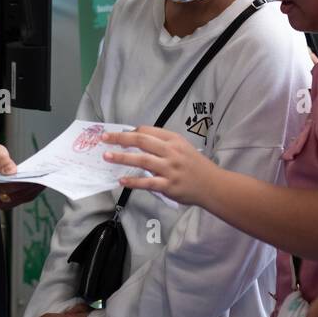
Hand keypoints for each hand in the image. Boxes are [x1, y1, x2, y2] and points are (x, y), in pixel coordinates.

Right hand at [0, 143, 41, 210]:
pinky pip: (18, 200)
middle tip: (44, 178)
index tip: (35, 177)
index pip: (5, 186)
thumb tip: (11, 171)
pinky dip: (29, 193)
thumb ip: (1, 160)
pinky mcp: (2, 203)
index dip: (21, 183)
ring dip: (32, 191)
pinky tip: (38, 185)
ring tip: (44, 181)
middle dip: (29, 188)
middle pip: (13, 196)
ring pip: (18, 200)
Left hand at [102, 126, 220, 207]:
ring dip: (122, 157)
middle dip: (120, 139)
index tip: (117, 135)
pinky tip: (121, 180)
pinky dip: (133, 181)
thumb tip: (138, 139)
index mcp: (174, 140)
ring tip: (107, 156)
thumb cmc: (195, 165)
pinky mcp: (169, 186)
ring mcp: (170, 169)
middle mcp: (171, 152)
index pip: (147, 131)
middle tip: (104, 138)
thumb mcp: (182, 147)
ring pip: (142, 160)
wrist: (212, 185)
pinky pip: (147, 183)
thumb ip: (163, 144)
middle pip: (142, 141)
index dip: (130, 132)